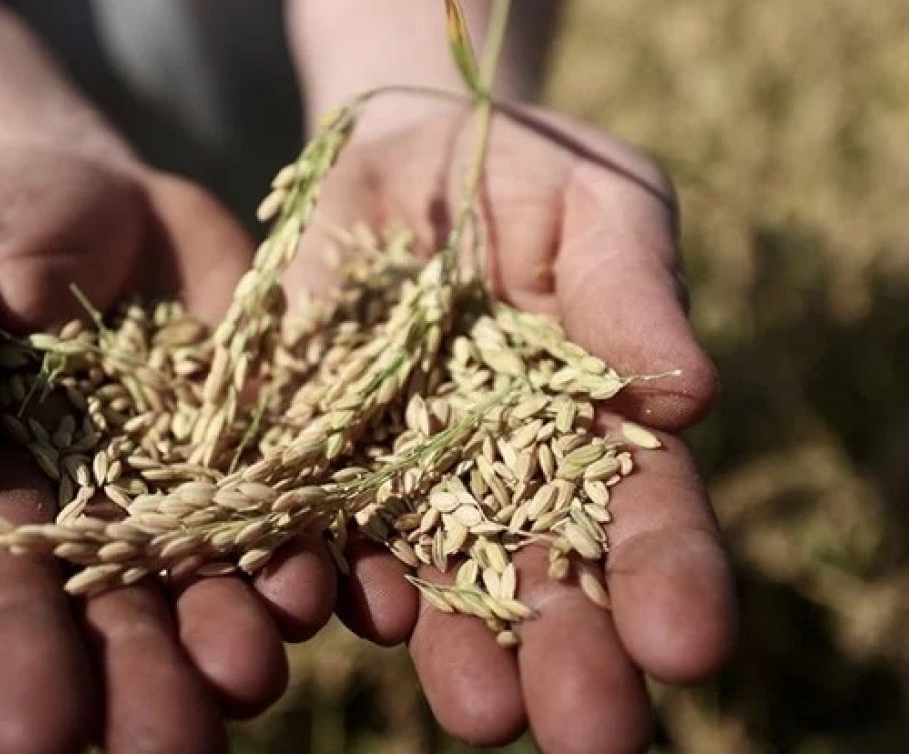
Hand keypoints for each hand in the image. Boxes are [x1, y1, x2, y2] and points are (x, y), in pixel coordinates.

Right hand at [0, 142, 336, 753]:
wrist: (108, 198)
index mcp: (1, 494)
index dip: (12, 658)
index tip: (39, 734)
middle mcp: (108, 519)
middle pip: (124, 617)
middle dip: (146, 686)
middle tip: (173, 750)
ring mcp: (204, 490)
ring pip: (228, 583)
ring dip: (246, 634)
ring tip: (256, 670)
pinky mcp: (284, 449)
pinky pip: (320, 516)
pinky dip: (347, 563)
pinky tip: (375, 600)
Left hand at [292, 106, 735, 752]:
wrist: (393, 158)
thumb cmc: (520, 170)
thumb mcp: (593, 201)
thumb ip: (633, 288)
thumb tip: (688, 395)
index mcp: (593, 422)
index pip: (643, 509)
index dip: (668, 574)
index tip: (687, 644)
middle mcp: (503, 473)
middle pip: (543, 573)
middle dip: (572, 656)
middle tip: (591, 735)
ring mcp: (406, 474)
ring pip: (435, 577)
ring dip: (461, 648)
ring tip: (480, 712)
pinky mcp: (315, 454)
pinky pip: (319, 523)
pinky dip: (333, 571)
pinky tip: (346, 613)